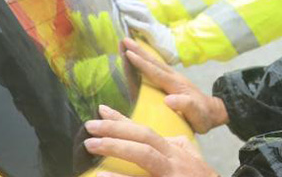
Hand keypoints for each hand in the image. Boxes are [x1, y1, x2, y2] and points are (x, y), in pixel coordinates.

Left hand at [84, 104, 218, 176]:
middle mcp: (174, 157)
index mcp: (175, 150)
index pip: (145, 130)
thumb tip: (168, 138)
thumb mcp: (192, 161)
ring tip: (91, 144)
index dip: (122, 120)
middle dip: (116, 128)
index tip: (101, 110)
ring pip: (145, 153)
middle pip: (144, 135)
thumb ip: (179, 149)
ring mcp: (173, 171)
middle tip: (90, 125)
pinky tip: (103, 175)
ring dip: (117, 146)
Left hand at [110, 0, 179, 64]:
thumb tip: (127, 24)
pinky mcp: (154, 35)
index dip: (129, 0)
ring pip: (143, 12)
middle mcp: (153, 21)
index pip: (140, 6)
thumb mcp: (151, 36)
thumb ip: (141, 29)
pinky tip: (125, 19)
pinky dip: (134, 22)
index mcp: (151, 21)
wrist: (176, 53)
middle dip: (128, 1)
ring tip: (119, 4)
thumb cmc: (162, 47)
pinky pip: (143, 27)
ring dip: (130, 7)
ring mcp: (155, 27)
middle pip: (141, 6)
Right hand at [122, 38, 227, 132]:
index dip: (142, 64)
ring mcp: (174, 78)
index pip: (156, 72)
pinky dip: (147, 60)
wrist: (214, 112)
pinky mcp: (172, 81)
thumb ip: (186, 106)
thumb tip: (168, 99)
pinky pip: (157, 68)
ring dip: (142, 53)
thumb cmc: (203, 116)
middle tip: (124, 40)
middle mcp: (175, 78)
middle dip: (139, 51)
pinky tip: (140, 57)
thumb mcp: (197, 115)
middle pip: (154, 62)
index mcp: (177, 85)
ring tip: (129, 42)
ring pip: (155, 63)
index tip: (129, 53)